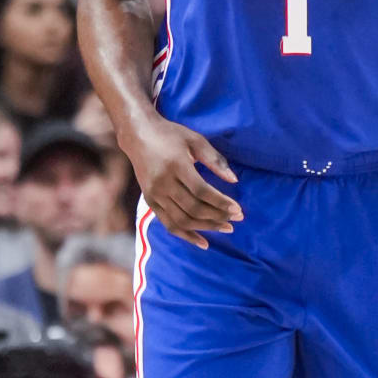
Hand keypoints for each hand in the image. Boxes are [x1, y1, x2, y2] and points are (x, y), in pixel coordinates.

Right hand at [123, 116, 241, 247]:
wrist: (138, 135)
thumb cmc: (171, 135)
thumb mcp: (196, 140)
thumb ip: (215, 160)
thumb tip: (234, 180)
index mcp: (176, 166)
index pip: (202, 192)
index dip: (221, 203)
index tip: (238, 209)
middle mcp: (163, 183)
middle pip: (193, 208)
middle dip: (218, 217)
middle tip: (237, 219)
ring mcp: (154, 195)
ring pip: (182, 220)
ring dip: (206, 228)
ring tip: (226, 228)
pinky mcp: (150, 202)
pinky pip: (169, 224)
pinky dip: (186, 235)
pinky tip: (203, 242)